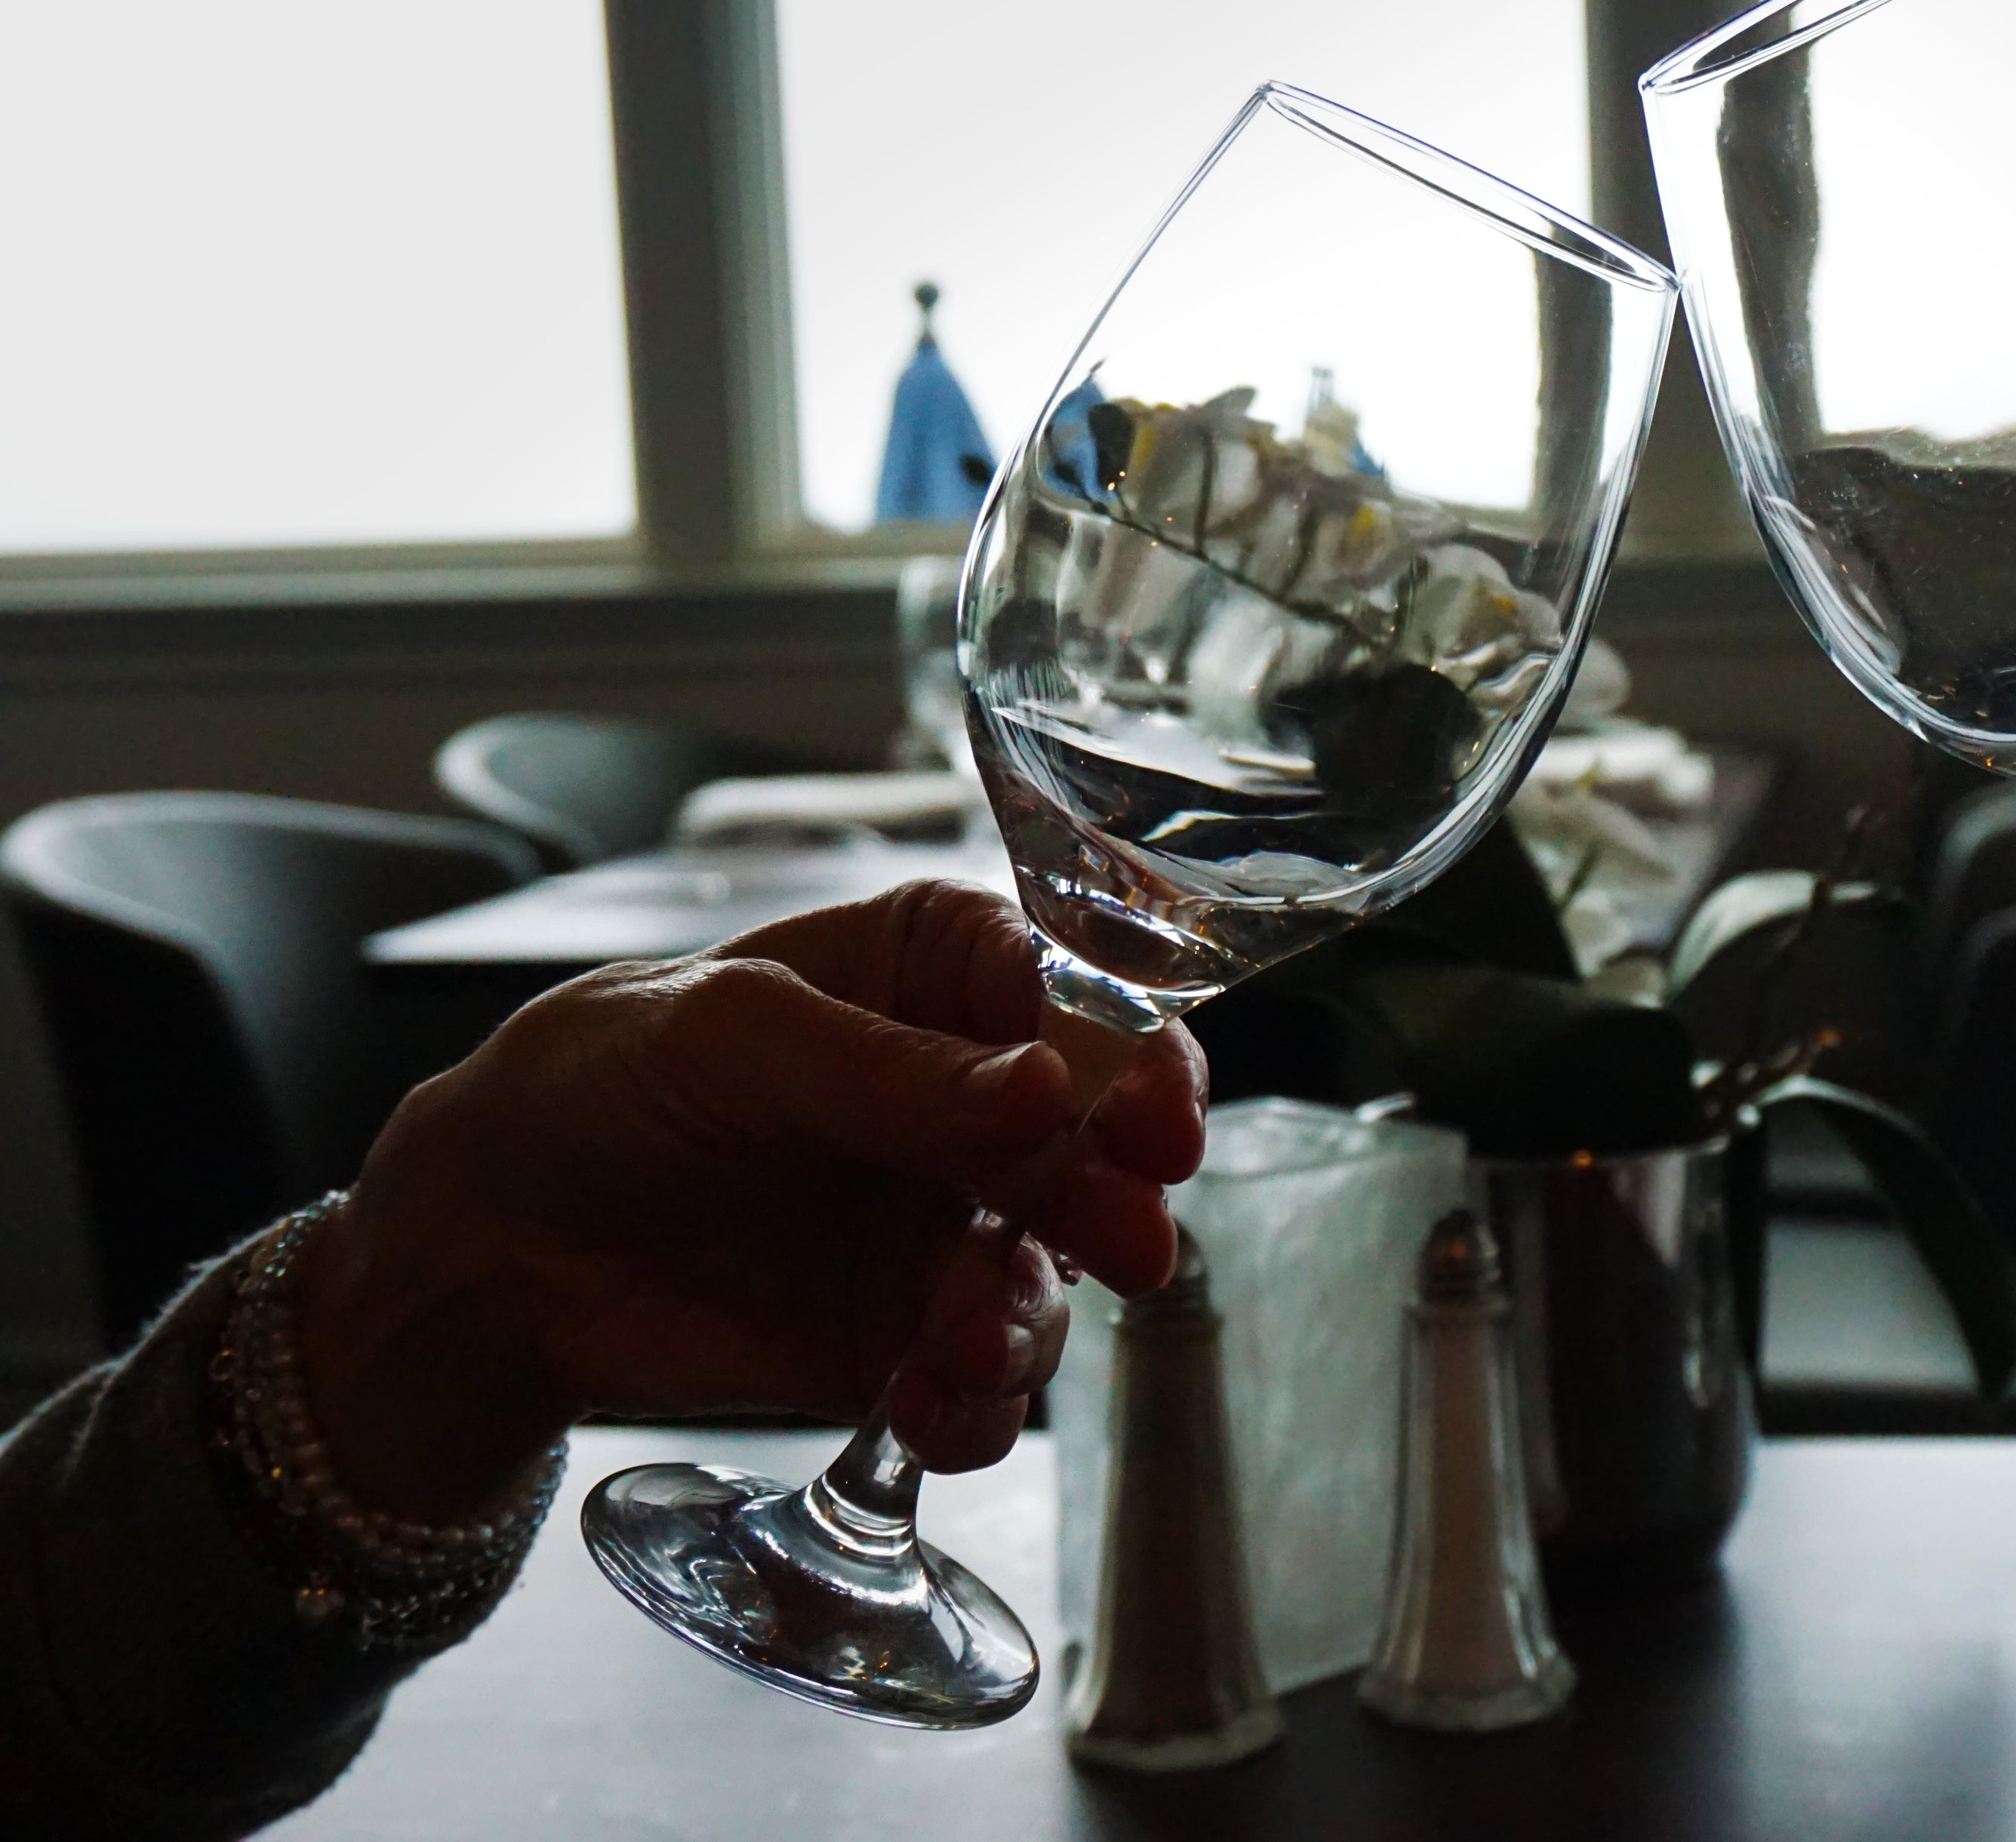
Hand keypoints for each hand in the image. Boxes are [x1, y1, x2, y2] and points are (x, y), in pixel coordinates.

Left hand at [289, 879, 1207, 1519]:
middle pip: (1095, 1144)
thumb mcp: (732, 1036)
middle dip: (1114, 1199)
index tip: (1158, 1122)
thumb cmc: (598, 1084)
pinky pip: (984, 1379)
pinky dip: (978, 1404)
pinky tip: (933, 1411)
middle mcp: (967, 1097)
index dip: (1136, 1056)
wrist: (487, 1247)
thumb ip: (891, 1074)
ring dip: (1030, 1318)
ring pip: (1050, 1274)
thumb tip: (1047, 1094)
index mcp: (934, 974)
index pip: (1076, 996)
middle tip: (1125, 1245)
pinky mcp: (905, 1338)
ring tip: (966, 1350)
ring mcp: (944, 1223)